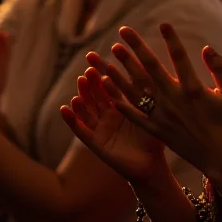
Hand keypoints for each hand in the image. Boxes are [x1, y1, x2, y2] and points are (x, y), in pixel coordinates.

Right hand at [60, 54, 168, 187]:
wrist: (152, 167)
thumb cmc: (155, 139)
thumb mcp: (150, 112)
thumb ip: (145, 92)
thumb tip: (147, 64)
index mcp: (121, 104)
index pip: (108, 83)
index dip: (101, 69)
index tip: (93, 55)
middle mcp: (108, 114)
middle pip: (96, 93)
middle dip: (91, 80)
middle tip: (89, 67)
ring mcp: (100, 128)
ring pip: (87, 109)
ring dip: (82, 95)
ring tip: (81, 82)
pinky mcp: (95, 143)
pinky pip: (81, 130)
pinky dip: (72, 119)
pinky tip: (66, 108)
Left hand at [99, 23, 221, 176]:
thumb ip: (221, 68)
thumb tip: (207, 48)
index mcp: (193, 90)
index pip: (180, 58)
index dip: (171, 39)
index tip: (163, 23)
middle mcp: (174, 101)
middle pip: (151, 69)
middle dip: (136, 49)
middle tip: (123, 32)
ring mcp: (163, 116)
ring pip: (137, 89)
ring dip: (123, 70)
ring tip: (110, 54)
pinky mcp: (156, 130)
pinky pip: (134, 114)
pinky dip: (120, 100)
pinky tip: (108, 87)